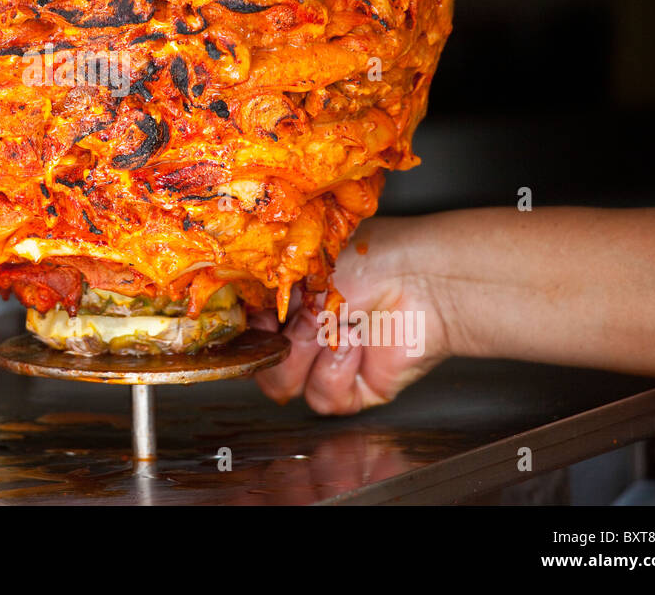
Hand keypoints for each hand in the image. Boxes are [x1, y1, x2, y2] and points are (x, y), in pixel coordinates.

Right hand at [253, 216, 452, 413]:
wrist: (420, 280)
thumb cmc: (368, 258)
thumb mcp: (299, 267)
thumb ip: (259, 291)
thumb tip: (234, 313)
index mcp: (286, 300)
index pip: (244, 329)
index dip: (244, 331)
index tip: (255, 321)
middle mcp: (303, 332)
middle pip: (259, 362)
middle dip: (281, 341)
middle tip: (308, 316)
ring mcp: (326, 362)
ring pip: (284, 385)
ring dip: (310, 354)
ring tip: (342, 325)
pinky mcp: (353, 388)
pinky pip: (322, 397)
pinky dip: (337, 371)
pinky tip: (359, 344)